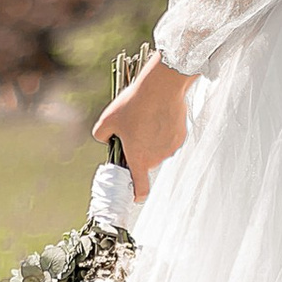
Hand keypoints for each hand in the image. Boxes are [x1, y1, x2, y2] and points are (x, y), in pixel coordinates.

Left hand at [94, 52, 190, 199]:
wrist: (162, 87)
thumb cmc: (135, 104)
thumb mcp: (108, 119)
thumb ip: (101, 135)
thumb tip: (105, 139)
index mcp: (139, 159)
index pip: (140, 188)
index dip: (137, 193)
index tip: (135, 194)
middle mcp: (156, 158)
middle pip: (146, 162)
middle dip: (139, 152)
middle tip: (132, 131)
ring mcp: (170, 148)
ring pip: (157, 150)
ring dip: (151, 141)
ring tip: (145, 118)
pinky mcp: (180, 137)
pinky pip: (169, 139)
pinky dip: (163, 131)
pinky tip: (157, 115)